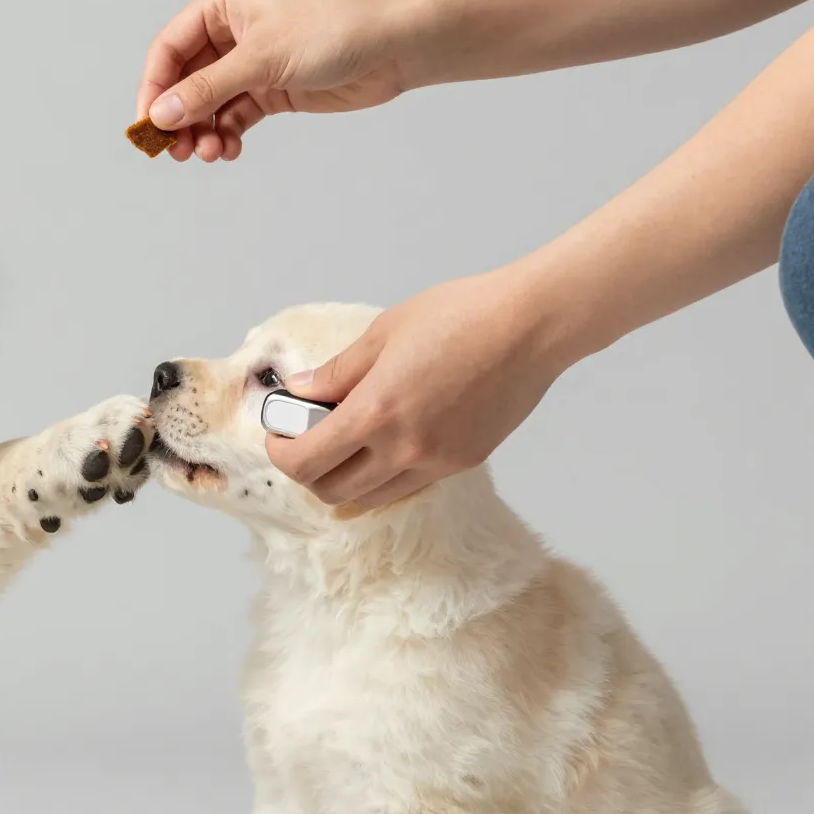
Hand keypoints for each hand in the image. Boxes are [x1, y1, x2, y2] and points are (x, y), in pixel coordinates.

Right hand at [136, 0, 428, 161]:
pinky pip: (233, 116)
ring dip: (202, 131)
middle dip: (178, 118)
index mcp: (222, 4)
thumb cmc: (332, 30)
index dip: (154, 89)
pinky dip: (226, 135)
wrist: (394, 46)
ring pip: (207, 104)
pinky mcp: (270, 88)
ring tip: (210, 154)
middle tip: (177, 152)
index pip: (168, 49)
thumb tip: (160, 116)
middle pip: (184, 81)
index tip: (148, 126)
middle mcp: (231, 31)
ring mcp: (250, 62)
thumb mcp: (261, 59)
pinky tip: (229, 150)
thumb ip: (207, 89)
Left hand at [266, 273, 571, 510]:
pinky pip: (408, 484)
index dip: (281, 453)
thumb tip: (300, 392)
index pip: (305, 463)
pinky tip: (388, 438)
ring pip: (371, 497)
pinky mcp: (463, 462)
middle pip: (331, 493)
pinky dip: (385, 473)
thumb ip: (336, 372)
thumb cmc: (461, 316)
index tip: (280, 434)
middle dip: (308, 472)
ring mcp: (437, 462)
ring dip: (346, 478)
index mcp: (377, 413)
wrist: (533, 325)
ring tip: (347, 440)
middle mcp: (404, 449)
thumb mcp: (383, 334)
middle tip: (306, 441)